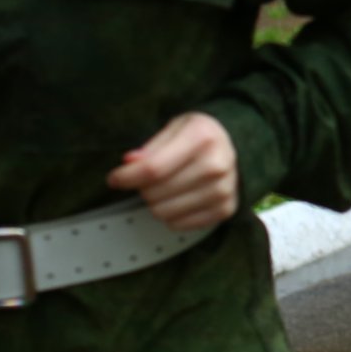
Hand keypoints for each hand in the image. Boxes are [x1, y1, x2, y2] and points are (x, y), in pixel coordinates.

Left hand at [108, 112, 237, 230]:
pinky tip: (178, 199)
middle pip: (156, 193)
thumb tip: (129, 162)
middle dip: (143, 188)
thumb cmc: (200, 136)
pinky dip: (172, 215)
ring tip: (164, 189)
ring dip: (156, 203)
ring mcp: (223, 189)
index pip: (153, 169)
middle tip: (148, 180)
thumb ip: (152, 146)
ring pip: (164, 212)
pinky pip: (180, 224)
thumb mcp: (176, 127)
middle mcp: (217, 164)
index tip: (114, 179)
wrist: (236, 146)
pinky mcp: (225, 209)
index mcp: (202, 137)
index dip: (127, 177)